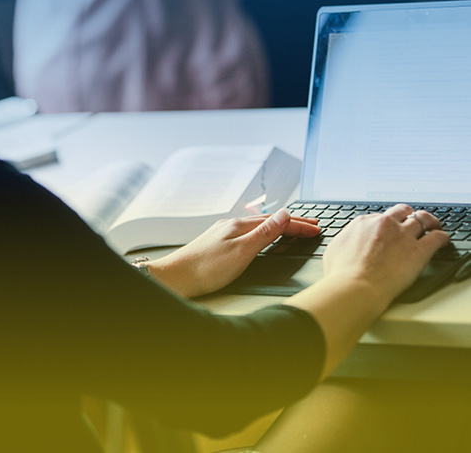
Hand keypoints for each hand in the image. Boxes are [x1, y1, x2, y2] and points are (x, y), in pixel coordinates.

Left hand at [148, 209, 320, 297]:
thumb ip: (264, 233)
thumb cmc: (205, 269)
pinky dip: (262, 233)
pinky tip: (260, 238)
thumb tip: (284, 214)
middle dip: (291, 223)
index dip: (299, 226)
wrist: (175, 278)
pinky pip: (246, 233)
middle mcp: (231, 226)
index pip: (277, 222)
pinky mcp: (217, 244)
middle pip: (268, 221)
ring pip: (257, 226)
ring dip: (277, 227)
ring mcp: (223, 234)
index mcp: (239, 225)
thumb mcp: (242, 251)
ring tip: (292, 228)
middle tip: (312, 224)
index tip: (317, 229)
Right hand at [323, 204, 449, 305]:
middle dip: (407, 216)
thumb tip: (346, 242)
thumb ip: (345, 240)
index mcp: (363, 223)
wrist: (356, 286)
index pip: (380, 217)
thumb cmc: (342, 273)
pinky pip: (437, 237)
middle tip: (411, 222)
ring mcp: (403, 236)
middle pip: (402, 211)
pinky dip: (441, 237)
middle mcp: (384, 224)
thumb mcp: (334, 249)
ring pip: (423, 219)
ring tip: (432, 226)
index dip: (385, 224)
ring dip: (428, 222)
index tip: (388, 230)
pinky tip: (441, 241)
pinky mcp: (419, 250)